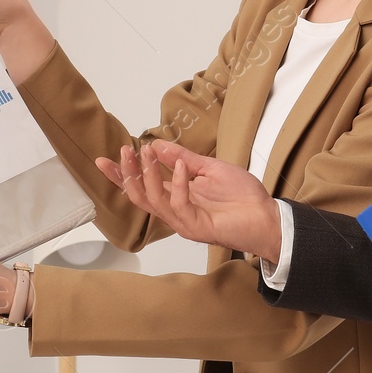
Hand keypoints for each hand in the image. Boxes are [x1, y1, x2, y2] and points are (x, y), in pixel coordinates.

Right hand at [94, 139, 282, 261]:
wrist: (267, 217)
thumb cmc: (243, 197)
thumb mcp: (210, 168)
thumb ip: (183, 158)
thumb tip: (156, 145)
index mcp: (177, 196)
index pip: (142, 186)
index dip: (121, 175)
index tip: (104, 160)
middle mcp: (176, 210)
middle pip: (139, 196)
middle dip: (127, 174)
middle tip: (124, 152)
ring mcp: (184, 221)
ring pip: (153, 200)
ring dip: (147, 175)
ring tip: (146, 153)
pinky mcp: (196, 227)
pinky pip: (178, 205)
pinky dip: (177, 183)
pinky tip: (180, 166)